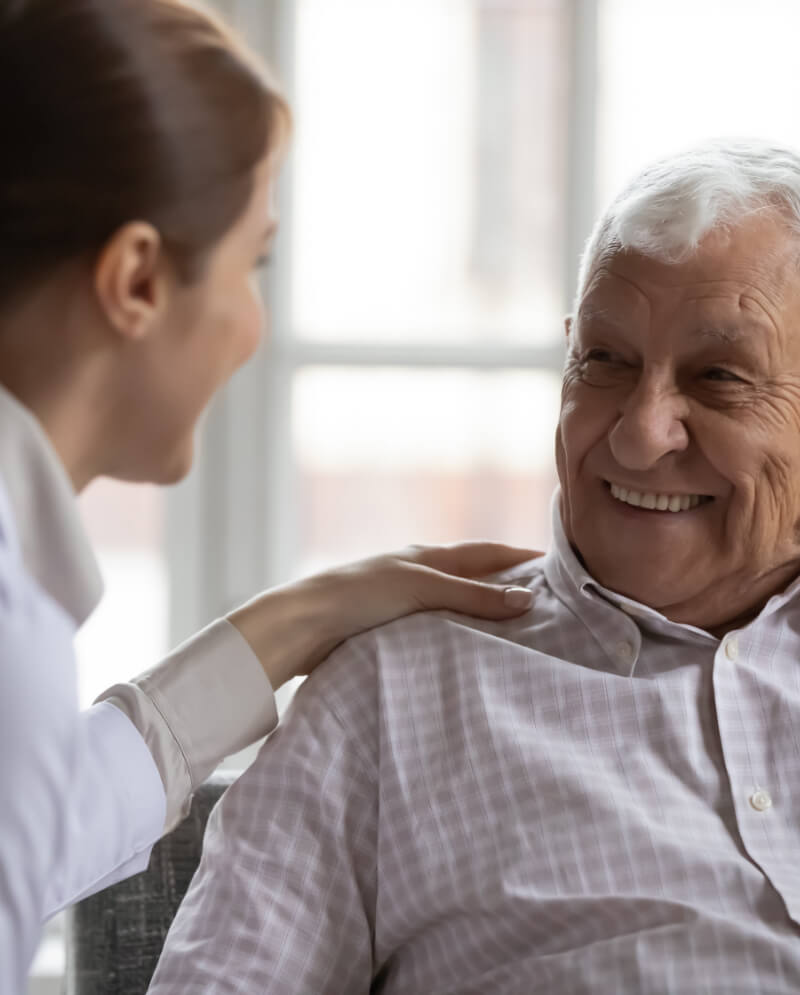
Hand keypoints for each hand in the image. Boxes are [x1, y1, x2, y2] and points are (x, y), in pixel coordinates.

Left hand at [227, 542, 542, 689]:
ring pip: (457, 610)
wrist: (302, 626)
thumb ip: (472, 595)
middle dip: (509, 589)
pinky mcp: (393, 633)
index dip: (521, 556)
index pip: (487, 552)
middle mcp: (420, 576)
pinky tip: (474, 657)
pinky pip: (438, 634)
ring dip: (485, 619)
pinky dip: (460, 641)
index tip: (559, 566)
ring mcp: (406, 605)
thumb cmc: (358, 595)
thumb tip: (528, 598)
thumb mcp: (421, 588)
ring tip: (521, 638)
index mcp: (427, 556)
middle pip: (475, 580)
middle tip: (551, 608)